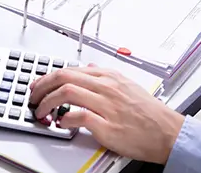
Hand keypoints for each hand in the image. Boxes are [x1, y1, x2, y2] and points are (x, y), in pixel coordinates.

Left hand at [28, 65, 184, 163]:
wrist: (167, 131)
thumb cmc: (149, 113)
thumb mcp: (127, 85)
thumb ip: (106, 77)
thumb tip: (90, 69)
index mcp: (109, 77)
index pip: (70, 70)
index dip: (48, 77)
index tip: (39, 85)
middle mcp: (106, 87)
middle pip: (64, 77)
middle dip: (42, 86)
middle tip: (33, 96)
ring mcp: (106, 105)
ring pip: (67, 93)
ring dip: (47, 102)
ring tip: (42, 111)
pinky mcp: (107, 126)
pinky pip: (78, 116)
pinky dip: (64, 118)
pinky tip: (61, 123)